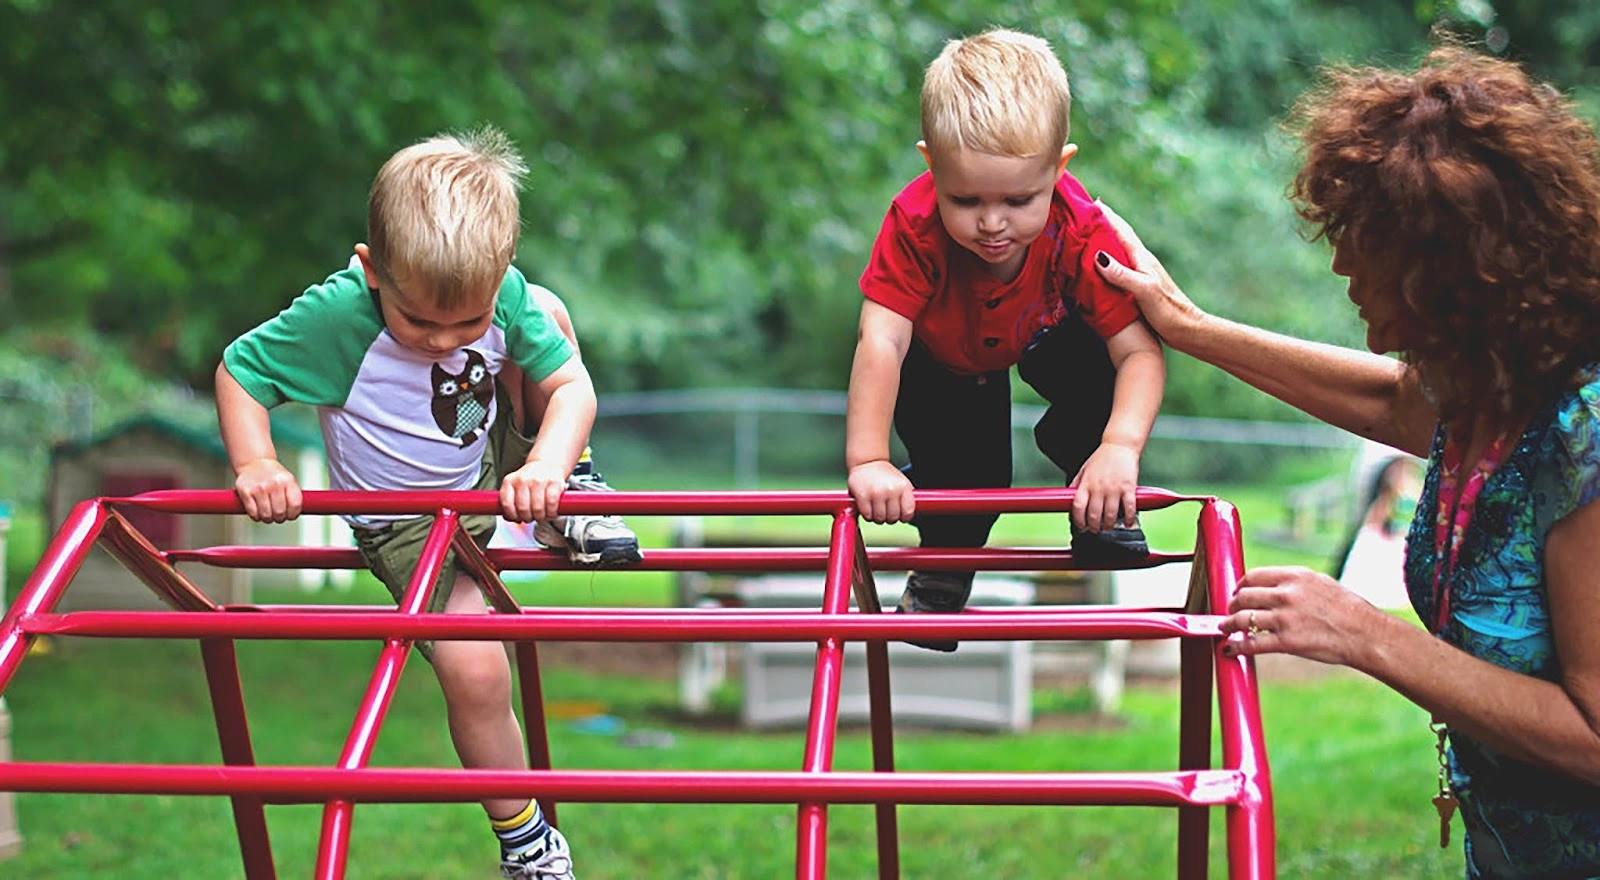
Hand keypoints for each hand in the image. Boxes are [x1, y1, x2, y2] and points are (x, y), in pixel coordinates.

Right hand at [234, 458, 302, 522]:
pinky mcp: (245, 492)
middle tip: (277, 515)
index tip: (290, 516)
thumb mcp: (288, 481)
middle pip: (280, 513)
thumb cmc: (273, 475)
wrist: (254, 462)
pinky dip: (256, 516)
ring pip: (266, 515)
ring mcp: (259, 488)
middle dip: (279, 518)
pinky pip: (253, 513)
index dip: (293, 515)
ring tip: (267, 513)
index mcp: (288, 481)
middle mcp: (274, 484)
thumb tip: (296, 515)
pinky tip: (257, 511)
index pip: (295, 505)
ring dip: (267, 518)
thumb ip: (294, 496)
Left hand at [501, 458, 567, 522]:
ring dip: (540, 517)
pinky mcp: (554, 482)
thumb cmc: (530, 482)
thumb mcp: (515, 489)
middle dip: (528, 518)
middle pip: (523, 508)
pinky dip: (551, 512)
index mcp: (509, 481)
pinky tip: (551, 513)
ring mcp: (539, 479)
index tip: (518, 518)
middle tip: (532, 518)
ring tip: (541, 516)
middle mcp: (523, 479)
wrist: (547, 465)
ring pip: (537, 508)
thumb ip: (510, 503)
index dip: (512, 516)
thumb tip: (511, 519)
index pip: (506, 504)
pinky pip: (551, 503)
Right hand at [848, 460, 915, 523]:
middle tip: (885, 510)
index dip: (904, 517)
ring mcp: (876, 493)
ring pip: (880, 519)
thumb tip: (908, 516)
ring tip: (876, 508)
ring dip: (877, 517)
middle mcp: (891, 490)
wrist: (867, 461)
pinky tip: (868, 507)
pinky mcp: (862, 496)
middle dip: (889, 517)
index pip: (908, 512)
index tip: (900, 516)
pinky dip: (867, 515)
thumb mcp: (901, 482)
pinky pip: (867, 516)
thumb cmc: (885, 475)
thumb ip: (906, 498)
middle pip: (893, 518)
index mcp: (903, 486)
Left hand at [1070, 442, 1138, 530]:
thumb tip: (1067, 500)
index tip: (1080, 527)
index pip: (1078, 507)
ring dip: (1109, 526)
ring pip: (1110, 515)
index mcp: (1086, 484)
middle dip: (1093, 527)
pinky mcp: (1128, 488)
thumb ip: (1076, 485)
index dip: (1078, 520)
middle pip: (1094, 515)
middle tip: (1094, 530)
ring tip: (1108, 528)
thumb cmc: (1100, 458)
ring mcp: (1114, 488)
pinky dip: (1128, 519)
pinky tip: (1127, 524)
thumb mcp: (1083, 470)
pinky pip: (1129, 509)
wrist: (1119, 445)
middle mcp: (1098, 487)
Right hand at [1092, 202, 1208, 347]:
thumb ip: (1122, 274)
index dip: (1106, 216)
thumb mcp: (1144, 291)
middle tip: (1085, 212)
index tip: (1091, 202)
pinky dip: (1108, 258)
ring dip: (1105, 239)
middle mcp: (1142, 262)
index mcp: (1142, 259)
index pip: (1121, 231)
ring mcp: (1142, 273)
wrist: (1187, 329)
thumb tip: (1099, 257)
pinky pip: (1119, 264)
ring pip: (1119, 249)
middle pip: (1120, 236)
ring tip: (1089, 233)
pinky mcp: (1140, 285)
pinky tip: (1102, 264)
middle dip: (1104, 222)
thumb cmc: (1168, 311)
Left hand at [1218, 566, 1384, 664]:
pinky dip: (1236, 646)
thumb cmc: (1348, 609)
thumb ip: (1296, 583)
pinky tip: (1230, 649)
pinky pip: (1252, 644)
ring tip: (1224, 628)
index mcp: (1296, 576)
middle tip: (1229, 610)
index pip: (1254, 576)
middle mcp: (1286, 594)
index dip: (1240, 585)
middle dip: (1232, 604)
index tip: (1237, 592)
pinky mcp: (1287, 642)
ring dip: (1228, 625)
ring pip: (1242, 618)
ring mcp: (1285, 618)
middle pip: (1244, 596)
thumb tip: (1274, 586)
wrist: (1366, 634)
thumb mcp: (1321, 583)